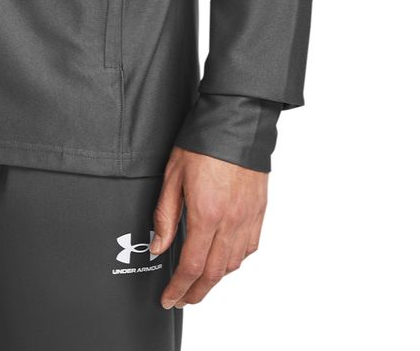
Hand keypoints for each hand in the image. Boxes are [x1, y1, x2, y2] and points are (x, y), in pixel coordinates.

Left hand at [150, 145, 267, 310]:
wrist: (237, 121)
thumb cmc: (203, 142)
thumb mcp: (172, 175)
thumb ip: (165, 215)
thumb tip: (159, 246)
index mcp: (206, 214)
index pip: (192, 266)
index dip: (179, 288)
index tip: (169, 298)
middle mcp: (230, 222)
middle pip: (214, 273)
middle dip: (196, 292)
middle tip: (183, 299)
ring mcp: (248, 218)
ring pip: (233, 264)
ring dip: (215, 279)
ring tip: (200, 281)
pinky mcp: (259, 211)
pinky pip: (249, 248)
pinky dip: (235, 261)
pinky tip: (224, 258)